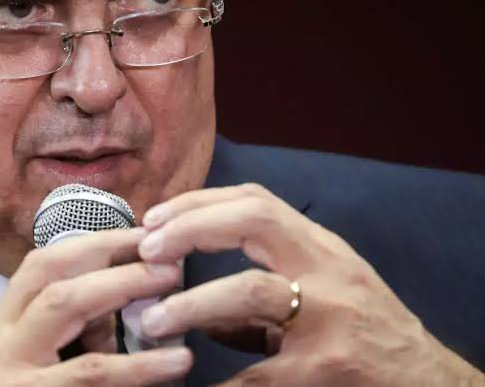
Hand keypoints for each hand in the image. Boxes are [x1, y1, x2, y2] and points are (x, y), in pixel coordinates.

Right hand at [0, 228, 192, 386]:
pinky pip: (90, 381)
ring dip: (127, 304)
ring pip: (71, 328)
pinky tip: (173, 365)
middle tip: (166, 265)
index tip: (137, 236)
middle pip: (57, 291)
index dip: (92, 245)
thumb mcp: (17, 361)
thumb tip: (120, 305)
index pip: (39, 267)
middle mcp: (0, 350)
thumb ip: (61, 331)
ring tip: (178, 304)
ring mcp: (15, 383)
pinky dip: (136, 371)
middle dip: (116, 271)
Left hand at [137, 184, 483, 385]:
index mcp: (317, 247)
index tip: (155, 218)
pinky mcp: (325, 366)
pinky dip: (221, 380)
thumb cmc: (363, 325)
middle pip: (254, 220)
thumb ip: (259, 290)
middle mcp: (325, 269)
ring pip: (252, 290)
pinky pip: (261, 371)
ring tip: (153, 322)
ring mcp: (327, 317)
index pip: (254, 201)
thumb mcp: (318, 289)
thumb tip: (195, 312)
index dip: (198, 203)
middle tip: (147, 250)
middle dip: (192, 227)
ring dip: (194, 302)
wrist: (421, 377)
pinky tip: (192, 384)